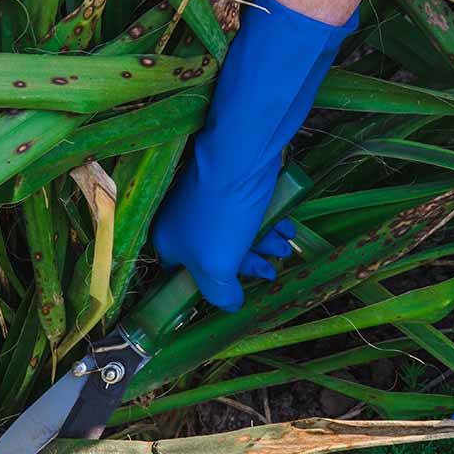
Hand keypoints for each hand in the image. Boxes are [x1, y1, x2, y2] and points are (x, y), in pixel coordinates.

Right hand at [152, 0, 356, 310]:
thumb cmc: (223, 212)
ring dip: (263, 244)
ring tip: (285, 247)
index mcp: (167, 241)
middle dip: (247, 264)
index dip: (213, 287)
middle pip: (215, 253)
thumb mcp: (216, 265)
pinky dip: (267, 221)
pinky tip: (286, 225)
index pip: (184, 276)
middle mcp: (181, 220)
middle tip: (271, 271)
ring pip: (235, 231)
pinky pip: (247, 210)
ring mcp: (205, 199)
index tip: (238, 292)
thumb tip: (231, 304)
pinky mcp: (228, 182)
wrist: (243, 149)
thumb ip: (219, 293)